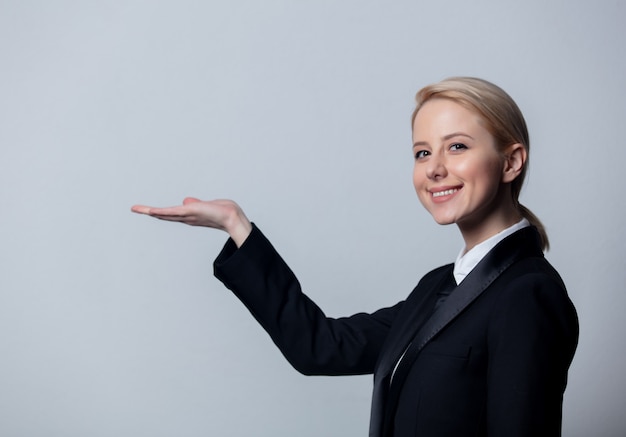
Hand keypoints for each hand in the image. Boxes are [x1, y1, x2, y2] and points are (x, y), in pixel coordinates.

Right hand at [131, 197, 252, 246]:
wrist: (230, 216)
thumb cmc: (222, 210)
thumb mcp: (206, 205)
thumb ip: (195, 204)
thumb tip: (186, 201)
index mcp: (188, 215)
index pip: (170, 214)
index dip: (158, 212)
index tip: (147, 210)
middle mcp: (185, 217)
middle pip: (163, 215)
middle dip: (148, 212)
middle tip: (135, 209)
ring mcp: (186, 215)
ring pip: (164, 214)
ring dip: (149, 211)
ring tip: (136, 209)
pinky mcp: (188, 212)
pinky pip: (171, 212)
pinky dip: (160, 212)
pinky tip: (150, 211)